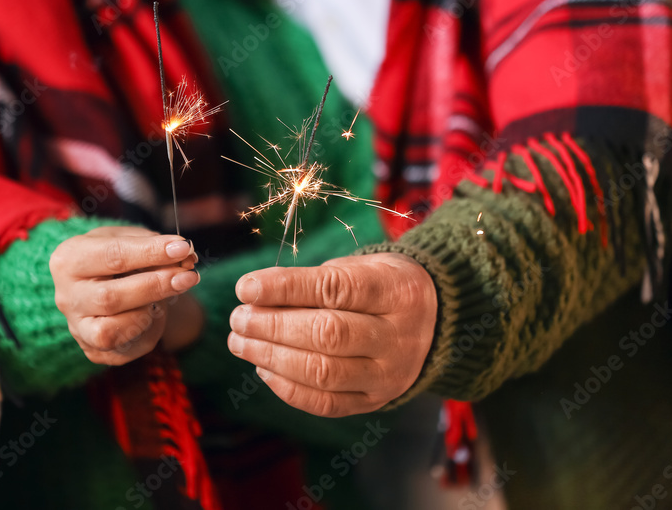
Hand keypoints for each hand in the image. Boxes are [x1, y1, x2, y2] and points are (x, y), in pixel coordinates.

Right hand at [52, 226, 199, 364]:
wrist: (102, 284)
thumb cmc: (115, 256)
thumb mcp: (128, 238)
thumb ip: (154, 244)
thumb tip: (185, 255)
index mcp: (69, 259)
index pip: (112, 256)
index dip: (150, 252)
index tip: (182, 247)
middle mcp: (67, 296)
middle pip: (110, 298)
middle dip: (156, 286)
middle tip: (188, 276)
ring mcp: (77, 327)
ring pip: (110, 332)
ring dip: (147, 314)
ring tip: (163, 299)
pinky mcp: (93, 350)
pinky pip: (124, 351)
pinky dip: (147, 333)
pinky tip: (155, 315)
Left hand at [227, 253, 435, 416]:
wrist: (433, 320)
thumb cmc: (379, 285)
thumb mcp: (357, 268)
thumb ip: (312, 283)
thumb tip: (253, 297)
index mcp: (397, 292)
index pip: (334, 289)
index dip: (285, 288)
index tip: (246, 288)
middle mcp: (398, 337)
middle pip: (327, 334)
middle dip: (272, 327)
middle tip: (239, 318)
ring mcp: (390, 375)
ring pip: (323, 373)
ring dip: (271, 358)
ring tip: (240, 342)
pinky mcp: (376, 402)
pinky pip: (326, 404)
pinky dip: (287, 388)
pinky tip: (263, 368)